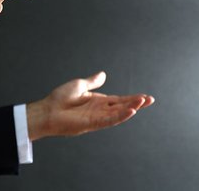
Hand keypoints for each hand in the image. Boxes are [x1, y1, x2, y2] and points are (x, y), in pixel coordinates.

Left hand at [27, 71, 154, 140]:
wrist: (47, 110)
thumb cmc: (60, 98)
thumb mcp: (79, 85)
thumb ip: (93, 81)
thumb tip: (103, 74)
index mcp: (97, 101)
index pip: (118, 100)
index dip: (131, 98)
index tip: (145, 96)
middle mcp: (99, 110)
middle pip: (122, 106)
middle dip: (136, 103)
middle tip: (150, 99)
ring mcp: (97, 117)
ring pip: (118, 113)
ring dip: (131, 108)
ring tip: (143, 102)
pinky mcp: (93, 123)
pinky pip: (110, 120)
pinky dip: (121, 116)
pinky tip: (131, 111)